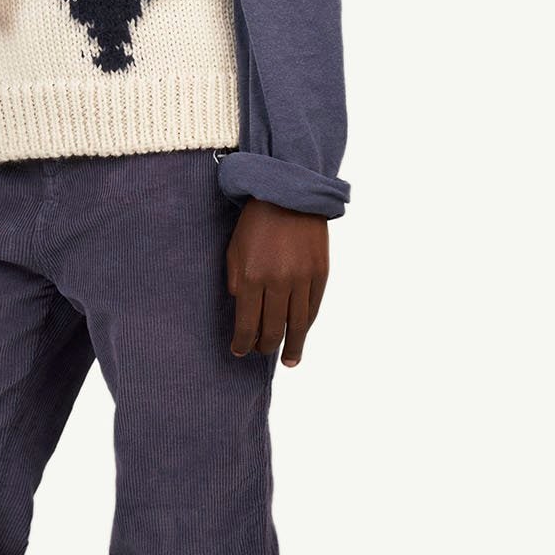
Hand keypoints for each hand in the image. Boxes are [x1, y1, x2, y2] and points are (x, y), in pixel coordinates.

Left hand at [225, 198, 328, 366]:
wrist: (289, 194)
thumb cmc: (255, 222)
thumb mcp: (234, 250)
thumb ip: (236, 282)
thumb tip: (243, 311)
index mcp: (251, 277)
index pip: (246, 325)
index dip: (243, 343)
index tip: (240, 351)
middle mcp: (278, 282)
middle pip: (273, 329)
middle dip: (265, 346)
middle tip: (262, 352)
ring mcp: (302, 279)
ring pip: (297, 325)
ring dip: (292, 347)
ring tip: (289, 361)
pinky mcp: (321, 273)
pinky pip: (313, 307)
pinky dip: (306, 324)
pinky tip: (301, 332)